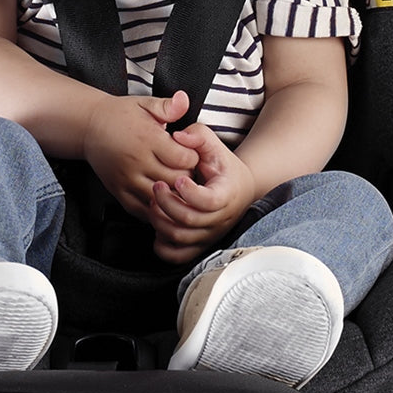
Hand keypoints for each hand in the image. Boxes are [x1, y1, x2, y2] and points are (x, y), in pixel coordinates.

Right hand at [83, 90, 200, 219]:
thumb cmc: (120, 115)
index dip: (193, 157)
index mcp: (148, 139)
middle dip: (187, 177)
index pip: (184, 159)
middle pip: (175, 180)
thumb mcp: (145, 104)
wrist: (90, 127)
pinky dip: (154, 209)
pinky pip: (140, 209)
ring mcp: (127, 179)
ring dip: (172, 194)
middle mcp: (137, 161)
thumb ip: (168, 106)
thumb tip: (184, 100)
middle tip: (186, 170)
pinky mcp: (118, 191)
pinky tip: (160, 199)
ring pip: (160, 198)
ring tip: (174, 184)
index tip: (190, 153)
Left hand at [148, 120, 256, 263]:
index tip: (179, 178)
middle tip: (157, 186)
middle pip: (189, 220)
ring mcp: (209, 235)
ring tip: (154, 202)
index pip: (208, 201)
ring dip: (160, 221)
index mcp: (227, 194)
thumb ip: (197, 136)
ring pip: (180, 237)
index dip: (189, 192)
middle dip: (167, 203)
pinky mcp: (199, 245)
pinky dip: (162, 245)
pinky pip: (178, 256)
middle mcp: (220, 219)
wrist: (239, 189)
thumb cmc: (223, 167)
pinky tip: (157, 226)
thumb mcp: (214, 146)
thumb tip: (178, 136)